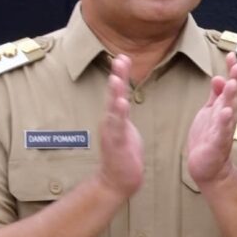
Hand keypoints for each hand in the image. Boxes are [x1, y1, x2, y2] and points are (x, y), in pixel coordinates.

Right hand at [96, 56, 146, 197]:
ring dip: (114, 92)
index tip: (123, 56)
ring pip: (113, 109)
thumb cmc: (124, 155)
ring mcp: (112, 131)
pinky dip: (118, 114)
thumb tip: (123, 100)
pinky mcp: (115, 143)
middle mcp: (111, 121)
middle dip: (118, 76)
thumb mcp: (125, 129)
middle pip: (114, 95)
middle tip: (120, 58)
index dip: (121, 75)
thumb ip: (123, 114)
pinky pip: (117, 127)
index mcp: (116, 117)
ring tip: (116, 77)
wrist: (118, 180)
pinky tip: (121, 103)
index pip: (119, 92)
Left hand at [182, 56, 236, 188]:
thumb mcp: (210, 112)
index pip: (230, 87)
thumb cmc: (209, 137)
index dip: (231, 72)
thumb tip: (219, 77)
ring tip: (231, 83)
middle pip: (233, 96)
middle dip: (235, 80)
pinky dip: (223, 122)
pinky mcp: (217, 143)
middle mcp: (227, 117)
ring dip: (231, 97)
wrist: (208, 166)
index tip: (232, 55)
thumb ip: (216, 96)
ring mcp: (224, 130)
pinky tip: (225, 112)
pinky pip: (221, 131)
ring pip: (229, 111)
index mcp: (224, 108)